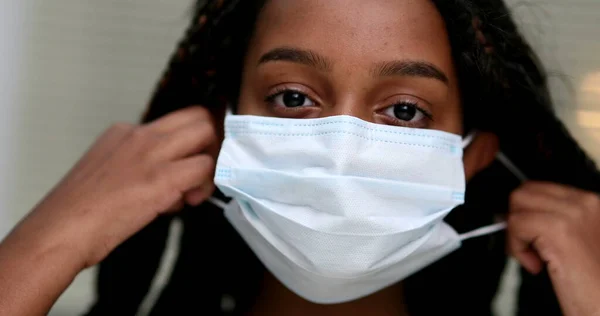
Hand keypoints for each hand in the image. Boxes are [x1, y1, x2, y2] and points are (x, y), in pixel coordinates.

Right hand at [12, 106, 217, 267]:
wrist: (61, 229)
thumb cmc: (79, 212)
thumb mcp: (107, 171)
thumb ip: (138, 166)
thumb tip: (170, 178)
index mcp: (125, 132)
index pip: (175, 122)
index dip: (190, 143)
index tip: (190, 162)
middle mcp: (140, 135)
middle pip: (197, 116)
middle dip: (210, 144)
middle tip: (202, 173)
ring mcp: (152, 152)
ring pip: (206, 134)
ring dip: (209, 166)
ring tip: (192, 193)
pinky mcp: (163, 177)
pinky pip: (204, 168)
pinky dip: (204, 186)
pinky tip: (187, 202)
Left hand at [508, 182, 599, 315]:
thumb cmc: (592, 282)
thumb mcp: (573, 242)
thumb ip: (548, 221)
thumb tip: (509, 215)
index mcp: (591, 203)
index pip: (540, 189)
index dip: (526, 213)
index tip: (531, 237)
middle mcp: (586, 203)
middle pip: (525, 191)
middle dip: (518, 220)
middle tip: (530, 248)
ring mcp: (574, 213)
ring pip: (517, 204)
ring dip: (516, 235)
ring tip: (535, 258)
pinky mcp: (559, 230)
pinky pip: (516, 224)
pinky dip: (517, 248)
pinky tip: (536, 265)